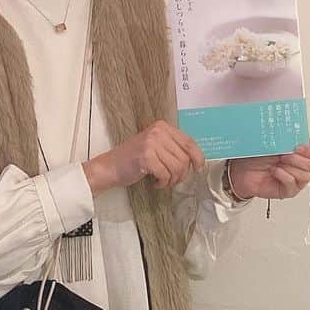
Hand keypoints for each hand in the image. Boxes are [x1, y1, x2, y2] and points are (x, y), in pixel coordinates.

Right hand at [83, 120, 205, 193]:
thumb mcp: (156, 146)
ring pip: (177, 167)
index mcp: (163, 127)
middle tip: (173, 180)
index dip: (198, 157)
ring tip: (163, 182)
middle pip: (184, 157)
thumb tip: (197, 160)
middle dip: (182, 174)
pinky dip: (163, 183)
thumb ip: (174, 148)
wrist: (110, 167)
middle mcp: (158, 132)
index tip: (199, 168)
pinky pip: (166, 174)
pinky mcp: (146, 157)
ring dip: (172, 180)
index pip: (189, 142)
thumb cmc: (134, 159)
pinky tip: (156, 183)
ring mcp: (152, 143)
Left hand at [228, 137, 309, 200]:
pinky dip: (283, 176)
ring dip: (291, 166)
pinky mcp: (287, 191)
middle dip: (299, 158)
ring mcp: (295, 180)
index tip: (300, 145)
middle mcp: (301, 167)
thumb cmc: (257, 154)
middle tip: (285, 153)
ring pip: (306, 175)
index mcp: (303, 154)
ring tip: (278, 162)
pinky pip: (293, 184)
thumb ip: (303, 141)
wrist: (240, 168)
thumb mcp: (281, 141)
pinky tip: (274, 171)